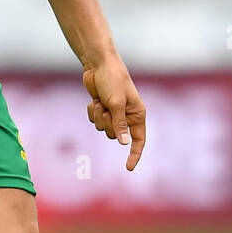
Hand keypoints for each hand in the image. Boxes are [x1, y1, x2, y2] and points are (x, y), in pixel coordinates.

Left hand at [83, 55, 145, 170]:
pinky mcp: (102, 109)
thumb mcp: (116, 103)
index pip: (139, 140)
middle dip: (108, 125)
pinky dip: (92, 112)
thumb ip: (120, 124)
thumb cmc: (112, 80)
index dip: (134, 154)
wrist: (98, 65)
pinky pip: (95, 120)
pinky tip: (94, 100)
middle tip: (107, 109)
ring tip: (100, 101)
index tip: (128, 167)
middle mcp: (127, 116)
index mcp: (137, 114)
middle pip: (115, 136)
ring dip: (99, 116)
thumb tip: (124, 143)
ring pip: (103, 129)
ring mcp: (114, 113)